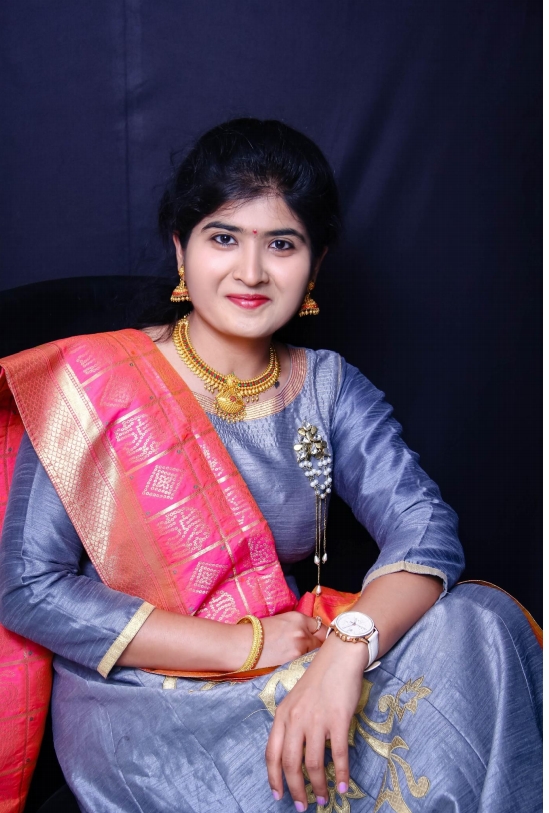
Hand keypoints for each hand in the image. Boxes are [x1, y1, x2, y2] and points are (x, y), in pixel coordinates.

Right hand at [257, 612, 327, 668]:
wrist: (242, 646)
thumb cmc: (257, 633)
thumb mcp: (281, 621)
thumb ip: (298, 626)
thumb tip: (309, 633)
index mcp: (298, 618)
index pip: (320, 626)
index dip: (319, 633)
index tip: (318, 638)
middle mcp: (302, 632)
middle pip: (322, 641)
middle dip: (319, 645)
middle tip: (314, 651)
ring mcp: (300, 648)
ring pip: (316, 654)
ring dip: (312, 656)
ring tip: (302, 659)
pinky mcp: (295, 662)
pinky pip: (307, 663)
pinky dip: (305, 664)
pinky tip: (298, 666)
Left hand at [265, 634, 368, 808]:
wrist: (339, 658)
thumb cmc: (318, 679)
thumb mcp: (295, 699)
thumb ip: (290, 723)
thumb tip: (291, 754)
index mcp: (283, 714)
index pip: (271, 753)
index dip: (273, 778)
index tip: (278, 795)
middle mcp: (296, 719)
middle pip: (290, 763)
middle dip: (296, 790)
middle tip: (302, 806)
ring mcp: (317, 719)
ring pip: (313, 764)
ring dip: (318, 786)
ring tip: (324, 799)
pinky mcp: (338, 720)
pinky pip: (338, 755)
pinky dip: (340, 774)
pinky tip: (343, 786)